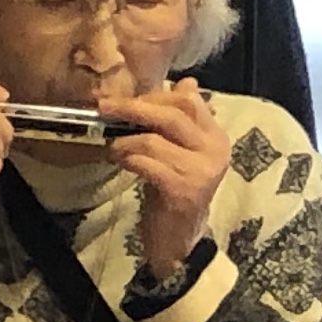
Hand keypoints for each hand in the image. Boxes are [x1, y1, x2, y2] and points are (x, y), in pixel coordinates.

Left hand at [103, 80, 232, 281]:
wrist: (181, 239)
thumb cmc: (175, 192)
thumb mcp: (181, 152)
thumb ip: (183, 121)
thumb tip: (187, 82)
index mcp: (216, 137)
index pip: (189, 101)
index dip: (156, 96)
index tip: (127, 100)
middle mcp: (215, 150)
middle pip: (173, 114)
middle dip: (134, 107)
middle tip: (105, 107)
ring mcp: (201, 170)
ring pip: (154, 139)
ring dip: (125, 141)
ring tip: (113, 148)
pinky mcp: (183, 189)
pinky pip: (147, 163)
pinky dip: (127, 159)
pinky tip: (120, 162)